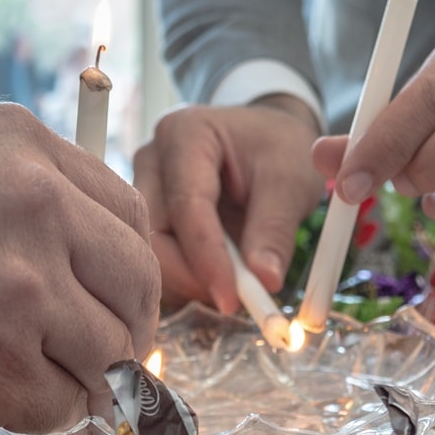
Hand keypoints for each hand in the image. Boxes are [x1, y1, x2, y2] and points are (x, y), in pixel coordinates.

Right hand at [0, 103, 159, 434]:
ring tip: (40, 386)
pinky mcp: (0, 366)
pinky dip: (44, 415)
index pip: (127, 217)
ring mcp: (25, 291)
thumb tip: (74, 254)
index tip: (111, 302)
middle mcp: (39, 210)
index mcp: (26, 150)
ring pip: (109, 352)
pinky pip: (62, 405)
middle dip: (124, 330)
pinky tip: (2, 404)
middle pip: (135, 285)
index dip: (126, 271)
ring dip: (84, 380)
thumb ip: (12, 188)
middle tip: (99, 360)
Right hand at [133, 97, 323, 312]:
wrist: (268, 139)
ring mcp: (145, 187)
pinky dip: (187, 278)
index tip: (230, 299)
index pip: (186, 207)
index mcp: (185, 135)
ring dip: (190, 280)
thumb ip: (275, 230)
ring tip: (234, 284)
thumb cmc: (278, 148)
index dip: (206, 259)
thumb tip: (266, 280)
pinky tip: (217, 279)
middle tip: (234, 299)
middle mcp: (152, 160)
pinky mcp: (149, 214)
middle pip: (154, 233)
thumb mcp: (290, 182)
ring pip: (151, 251)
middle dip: (192, 275)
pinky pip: (158, 257)